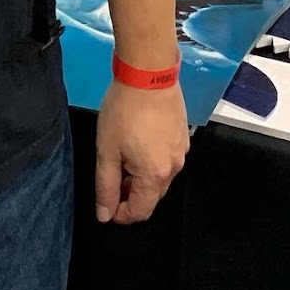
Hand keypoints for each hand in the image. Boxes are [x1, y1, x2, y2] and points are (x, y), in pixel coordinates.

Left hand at [94, 81, 187, 224]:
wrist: (149, 72)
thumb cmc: (123, 110)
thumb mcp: (106, 149)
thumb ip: (105, 186)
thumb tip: (105, 216)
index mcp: (155, 176)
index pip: (141, 212)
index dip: (122, 215)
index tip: (106, 205)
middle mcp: (175, 168)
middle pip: (152, 196)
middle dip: (131, 194)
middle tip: (111, 177)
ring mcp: (182, 151)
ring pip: (161, 177)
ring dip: (141, 177)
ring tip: (122, 156)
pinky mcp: (183, 135)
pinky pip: (167, 159)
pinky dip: (152, 160)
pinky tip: (138, 142)